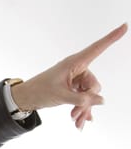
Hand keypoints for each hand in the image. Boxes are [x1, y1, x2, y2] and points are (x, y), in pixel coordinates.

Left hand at [11, 23, 127, 129]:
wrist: (26, 98)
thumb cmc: (40, 91)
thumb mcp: (61, 95)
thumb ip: (82, 99)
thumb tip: (102, 100)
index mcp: (74, 63)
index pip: (97, 48)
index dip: (111, 38)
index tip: (125, 25)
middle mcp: (77, 69)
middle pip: (94, 84)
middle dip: (87, 101)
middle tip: (75, 114)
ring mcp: (76, 79)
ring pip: (89, 94)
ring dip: (83, 108)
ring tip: (74, 121)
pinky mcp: (73, 88)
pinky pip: (84, 98)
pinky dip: (81, 109)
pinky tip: (80, 122)